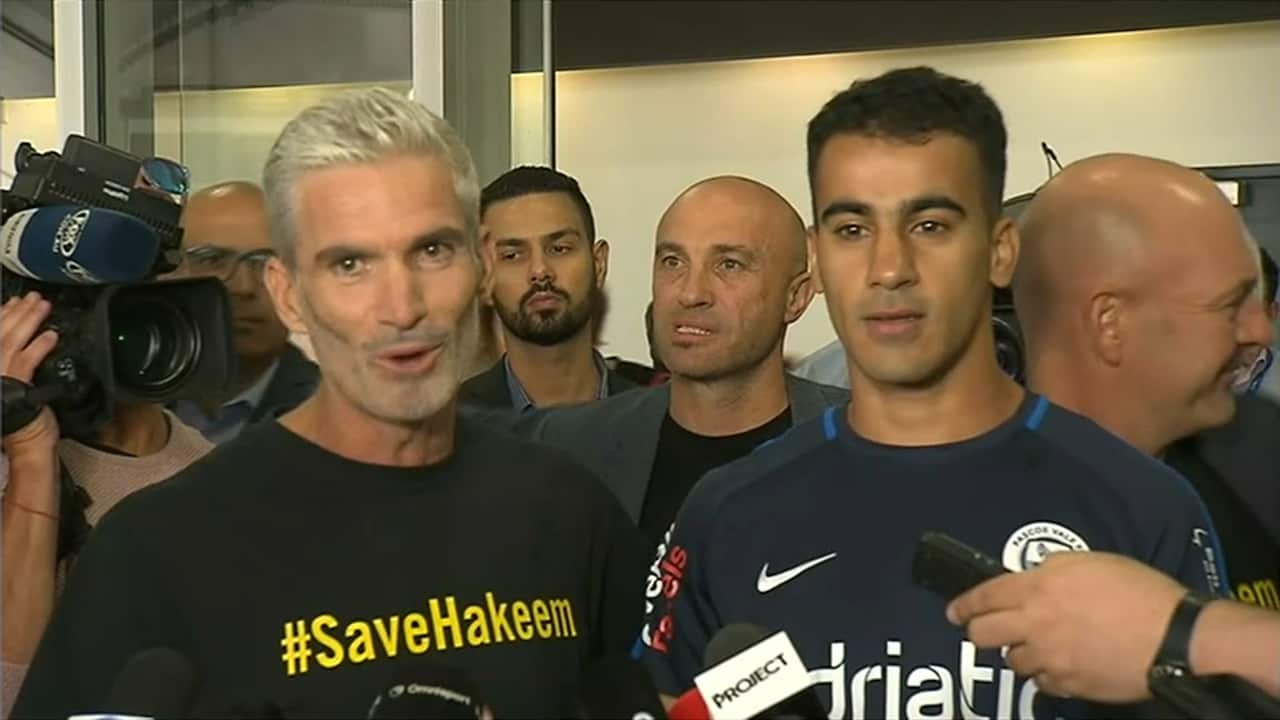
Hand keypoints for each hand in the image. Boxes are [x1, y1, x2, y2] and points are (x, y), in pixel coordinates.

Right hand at [1, 292, 59, 454]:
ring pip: (12, 341)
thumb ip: (11, 358)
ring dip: (29, 321)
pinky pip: (28, 360)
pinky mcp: (14, 385)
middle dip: (17, 312)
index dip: (2, 315)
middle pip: (0, 333)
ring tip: (43, 306)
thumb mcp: (10, 382)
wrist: (25, 442)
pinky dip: (40, 345)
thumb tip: (22, 333)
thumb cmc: (20, 415)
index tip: (14, 302)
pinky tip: (51, 335)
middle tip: (32, 297)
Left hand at [946, 551, 1185, 702]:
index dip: (964, 605)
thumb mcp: (1089, 561)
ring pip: (1013, 662)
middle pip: (983, 635)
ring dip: (1019, 654)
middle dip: (979, 633)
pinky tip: (1060, 665)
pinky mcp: (1069, 684)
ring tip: (1036, 647)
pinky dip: (1046, 675)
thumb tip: (1035, 575)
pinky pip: (1042, 683)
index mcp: (1037, 588)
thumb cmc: (1138, 591)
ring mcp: (1050, 658)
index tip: (954, 612)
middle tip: (985, 632)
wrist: (1173, 636)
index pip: (985, 597)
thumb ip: (1051, 568)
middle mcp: (1034, 624)